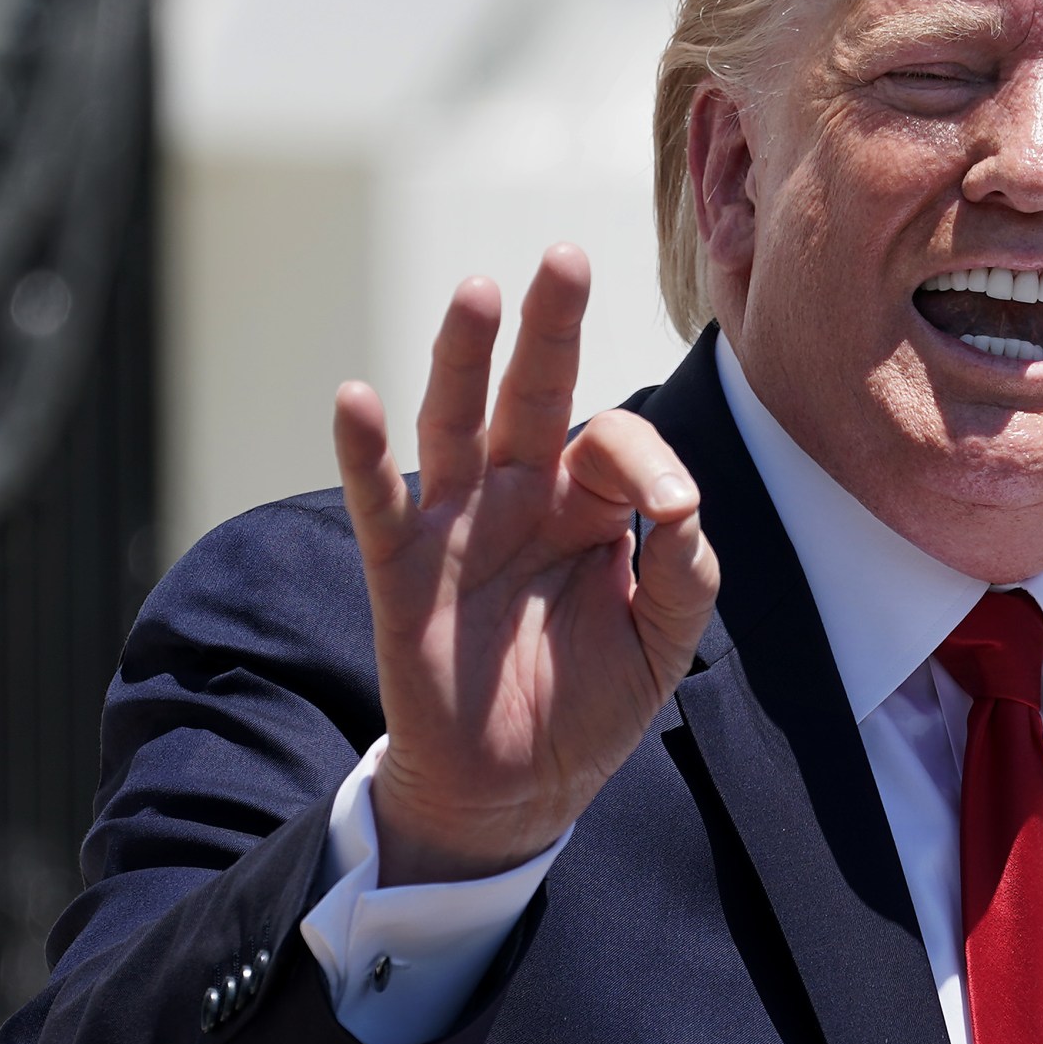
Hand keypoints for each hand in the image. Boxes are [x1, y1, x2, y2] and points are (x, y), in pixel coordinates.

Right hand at [331, 244, 718, 885]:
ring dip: (463, 357)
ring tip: (478, 291)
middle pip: (534, 392)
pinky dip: (363, 451)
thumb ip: (686, 573)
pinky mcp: (403, 568)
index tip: (674, 509)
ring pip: (456, 422)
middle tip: (566, 257)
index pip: (616, 444)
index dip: (649, 463)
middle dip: (551, 327)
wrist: (518, 786)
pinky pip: (380, 500)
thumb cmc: (591, 701)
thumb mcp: (665, 642)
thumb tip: (684, 506)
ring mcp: (459, 523)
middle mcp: (521, 494)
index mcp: (590, 503)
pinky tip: (356, 396)